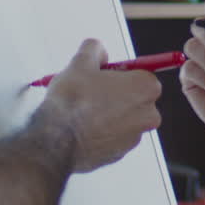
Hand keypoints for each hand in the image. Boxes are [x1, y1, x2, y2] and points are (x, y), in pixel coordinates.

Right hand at [37, 38, 161, 172]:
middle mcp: (148, 114)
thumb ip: (95, 49)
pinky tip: (82, 128)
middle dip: (116, 94)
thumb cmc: (73, 101)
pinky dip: (101, 132)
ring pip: (123, 119)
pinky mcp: (119, 154)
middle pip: (135, 97)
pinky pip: (113, 137)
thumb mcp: (81, 61)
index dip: (119, 72)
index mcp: (146, 88)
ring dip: (108, 114)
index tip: (104, 74)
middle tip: (91, 91)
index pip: (140, 73)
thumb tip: (99, 51)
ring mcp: (134, 137)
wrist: (56, 140)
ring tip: (83, 111)